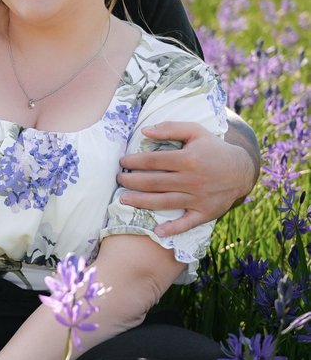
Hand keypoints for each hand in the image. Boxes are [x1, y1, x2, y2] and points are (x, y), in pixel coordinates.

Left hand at [117, 121, 256, 236]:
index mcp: (188, 159)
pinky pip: (186, 223)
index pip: (153, 161)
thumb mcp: (196, 131)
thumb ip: (171, 128)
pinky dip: (172, 229)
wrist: (241, 170)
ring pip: (163, 202)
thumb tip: (144, 131)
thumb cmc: (213, 149)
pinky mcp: (204, 213)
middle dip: (131, 181)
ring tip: (123, 199)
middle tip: (118, 180)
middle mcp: (191, 180)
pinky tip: (156, 231)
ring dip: (140, 202)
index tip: (122, 162)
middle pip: (153, 183)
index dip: (134, 161)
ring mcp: (197, 198)